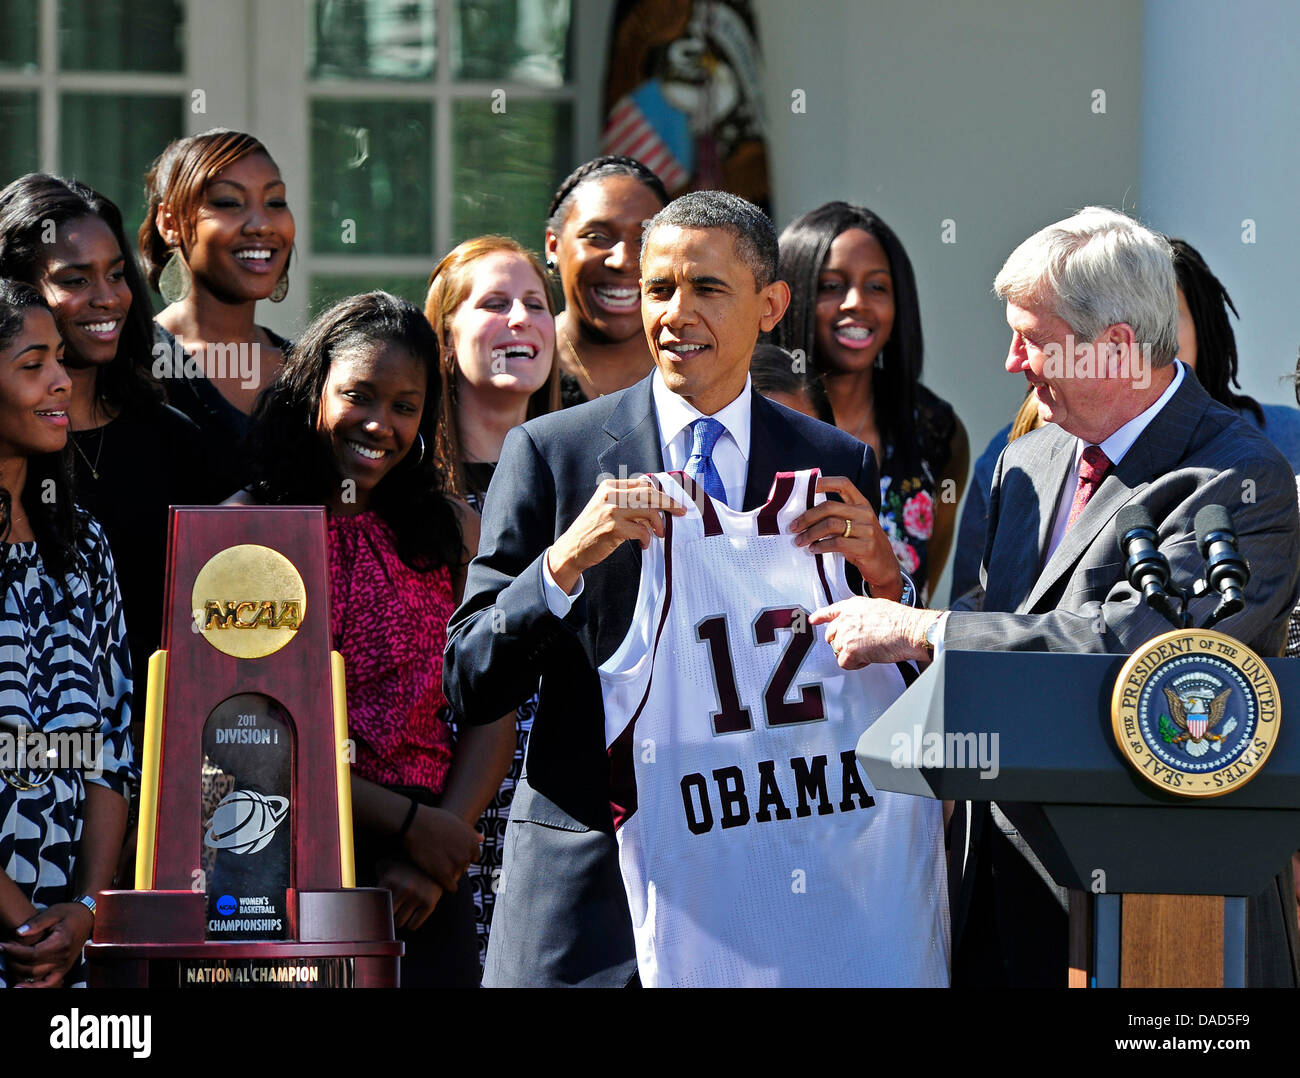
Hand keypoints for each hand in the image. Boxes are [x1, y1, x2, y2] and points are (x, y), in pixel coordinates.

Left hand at [1, 901, 93, 986]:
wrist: (87, 918)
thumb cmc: (69, 914)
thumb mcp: (54, 912)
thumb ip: (37, 923)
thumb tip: (18, 933)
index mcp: (61, 943)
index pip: (32, 954)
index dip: (14, 952)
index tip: (2, 946)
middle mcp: (63, 957)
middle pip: (31, 968)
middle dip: (13, 961)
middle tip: (4, 951)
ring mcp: (64, 965)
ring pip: (36, 977)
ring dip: (19, 972)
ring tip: (10, 962)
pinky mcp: (64, 969)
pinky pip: (48, 984)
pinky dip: (35, 987)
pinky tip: (21, 986)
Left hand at [376, 857, 443, 930]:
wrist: (435, 860)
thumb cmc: (405, 864)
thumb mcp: (387, 864)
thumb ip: (373, 877)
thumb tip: (358, 895)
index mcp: (390, 879)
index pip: (375, 905)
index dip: (373, 911)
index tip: (371, 916)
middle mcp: (404, 888)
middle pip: (387, 916)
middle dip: (387, 915)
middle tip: (390, 912)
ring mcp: (417, 896)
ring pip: (400, 922)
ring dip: (399, 920)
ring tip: (401, 912)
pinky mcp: (430, 903)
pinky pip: (413, 925)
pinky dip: (411, 924)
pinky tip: (412, 915)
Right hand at [402, 805, 482, 891]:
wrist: (415, 824)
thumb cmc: (434, 820)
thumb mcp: (457, 821)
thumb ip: (470, 832)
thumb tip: (482, 839)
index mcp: (473, 842)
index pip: (474, 857)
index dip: (461, 855)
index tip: (450, 853)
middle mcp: (467, 854)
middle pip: (464, 867)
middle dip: (454, 864)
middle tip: (440, 858)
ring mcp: (456, 865)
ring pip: (456, 876)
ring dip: (448, 874)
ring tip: (435, 865)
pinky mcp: (444, 874)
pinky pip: (451, 887)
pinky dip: (445, 885)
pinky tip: (437, 879)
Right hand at [546, 476, 686, 592]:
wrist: (572, 548)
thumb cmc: (594, 530)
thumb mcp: (607, 508)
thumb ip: (629, 502)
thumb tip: (658, 505)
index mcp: (610, 486)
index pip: (643, 484)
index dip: (662, 493)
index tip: (674, 502)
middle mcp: (610, 494)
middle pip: (650, 493)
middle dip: (669, 503)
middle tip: (680, 512)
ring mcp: (611, 510)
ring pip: (649, 511)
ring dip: (658, 524)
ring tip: (659, 533)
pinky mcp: (613, 527)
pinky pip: (642, 530)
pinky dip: (647, 538)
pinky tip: (644, 543)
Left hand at [791, 476, 902, 600]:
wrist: (885, 568)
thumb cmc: (862, 545)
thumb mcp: (854, 526)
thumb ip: (838, 517)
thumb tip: (803, 516)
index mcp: (862, 504)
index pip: (843, 484)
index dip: (824, 482)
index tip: (806, 487)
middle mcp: (865, 513)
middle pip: (830, 507)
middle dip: (807, 516)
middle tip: (793, 527)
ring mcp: (867, 530)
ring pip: (831, 525)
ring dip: (810, 533)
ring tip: (799, 541)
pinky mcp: (866, 547)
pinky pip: (837, 543)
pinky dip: (821, 546)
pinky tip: (813, 549)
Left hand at [809, 597, 935, 667]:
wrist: (909, 630)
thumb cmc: (901, 622)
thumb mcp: (877, 608)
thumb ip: (863, 615)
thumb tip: (860, 626)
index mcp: (853, 606)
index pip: (831, 611)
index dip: (820, 617)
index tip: (813, 620)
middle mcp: (846, 618)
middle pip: (831, 636)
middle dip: (843, 643)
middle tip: (860, 647)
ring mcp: (846, 633)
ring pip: (838, 651)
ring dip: (853, 655)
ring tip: (871, 650)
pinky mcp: (849, 649)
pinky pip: (844, 663)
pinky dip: (856, 664)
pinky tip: (868, 658)